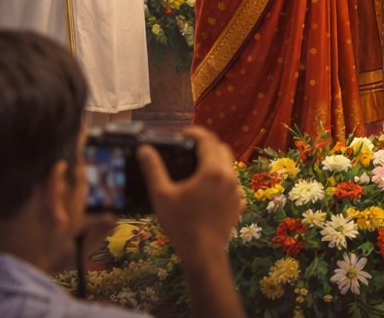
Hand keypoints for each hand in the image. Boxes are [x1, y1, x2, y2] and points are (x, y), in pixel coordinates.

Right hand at [138, 126, 242, 269]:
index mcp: (213, 170)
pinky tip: (205, 188)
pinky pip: (231, 183)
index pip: (207, 140)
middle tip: (188, 148)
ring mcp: (236, 190)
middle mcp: (229, 176)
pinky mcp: (238, 203)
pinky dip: (220, 178)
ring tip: (195, 167)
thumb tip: (145, 149)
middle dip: (206, 144)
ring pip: (228, 166)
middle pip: (222, 149)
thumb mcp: (162, 195)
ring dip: (215, 161)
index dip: (194, 132)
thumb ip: (153, 170)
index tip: (182, 133)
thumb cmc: (180, 224)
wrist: (203, 252)